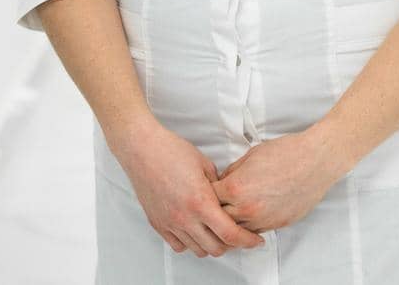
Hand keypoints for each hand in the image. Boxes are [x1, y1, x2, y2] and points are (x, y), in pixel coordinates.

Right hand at [112, 116, 266, 256]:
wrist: (142, 149)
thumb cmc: (171, 151)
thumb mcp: (205, 164)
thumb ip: (219, 186)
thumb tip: (228, 198)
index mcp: (201, 202)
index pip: (230, 234)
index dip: (247, 240)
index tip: (255, 240)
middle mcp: (185, 217)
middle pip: (216, 248)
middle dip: (231, 244)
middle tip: (237, 235)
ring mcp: (170, 223)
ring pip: (197, 249)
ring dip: (211, 244)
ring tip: (216, 232)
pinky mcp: (158, 224)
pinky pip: (178, 246)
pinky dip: (190, 243)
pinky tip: (195, 231)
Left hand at [211, 127, 348, 232]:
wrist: (315, 161)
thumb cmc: (286, 153)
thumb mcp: (251, 155)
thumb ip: (233, 172)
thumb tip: (223, 181)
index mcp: (236, 187)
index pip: (208, 198)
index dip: (205, 194)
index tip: (206, 192)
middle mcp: (246, 208)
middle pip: (218, 219)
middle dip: (214, 212)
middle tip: (213, 206)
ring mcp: (262, 220)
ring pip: (235, 231)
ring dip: (231, 223)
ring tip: (229, 215)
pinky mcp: (276, 225)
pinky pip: (254, 232)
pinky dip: (248, 226)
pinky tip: (248, 217)